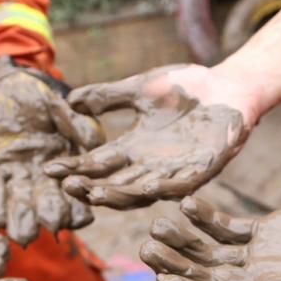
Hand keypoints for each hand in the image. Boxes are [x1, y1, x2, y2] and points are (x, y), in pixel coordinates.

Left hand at [0, 58, 102, 244]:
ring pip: (22, 218)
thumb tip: (92, 140)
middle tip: (52, 222)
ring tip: (24, 233)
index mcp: (68, 171)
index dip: (82, 205)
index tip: (81, 205)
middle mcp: (45, 186)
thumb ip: (75, 122)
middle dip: (52, 218)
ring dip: (23, 225)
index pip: (81, 198)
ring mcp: (18, 186)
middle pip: (53, 213)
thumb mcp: (59, 105)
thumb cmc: (36, 95)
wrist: (0, 88)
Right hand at [44, 64, 254, 209]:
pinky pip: (182, 184)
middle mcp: (151, 167)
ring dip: (121, 194)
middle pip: (115, 184)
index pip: (98, 165)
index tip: (50, 170)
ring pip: (143, 192)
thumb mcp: (139, 90)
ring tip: (97, 194)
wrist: (229, 86)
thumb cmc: (187, 89)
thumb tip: (70, 100)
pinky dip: (166, 188)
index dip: (75, 168)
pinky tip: (149, 188)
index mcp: (135, 150)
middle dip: (90, 187)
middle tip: (67, 186)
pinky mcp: (203, 170)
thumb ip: (107, 96)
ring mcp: (176, 172)